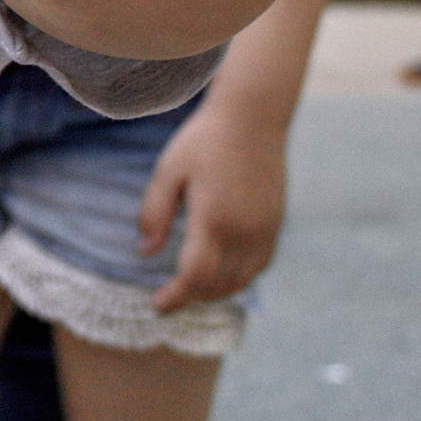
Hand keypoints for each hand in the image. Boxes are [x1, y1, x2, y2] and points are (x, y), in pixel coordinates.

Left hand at [138, 101, 286, 312]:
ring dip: (216, 292)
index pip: (195, 276)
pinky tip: (222, 274)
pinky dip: (240, 278)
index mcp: (214, 219)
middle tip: (168, 298)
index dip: (176, 297)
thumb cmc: (205, 139)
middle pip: (218, 285)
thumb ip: (154, 214)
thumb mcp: (168, 171)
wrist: (253, 116)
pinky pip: (260, 265)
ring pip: (242, 280)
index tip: (157, 305)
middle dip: (192, 297)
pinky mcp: (276, 223)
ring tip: (192, 290)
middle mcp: (244, 231)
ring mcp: (265, 229)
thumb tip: (145, 253)